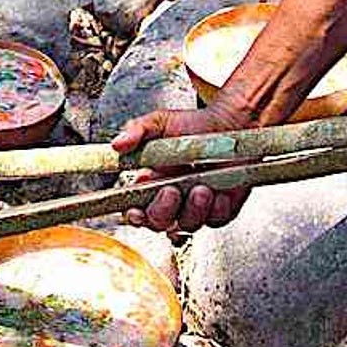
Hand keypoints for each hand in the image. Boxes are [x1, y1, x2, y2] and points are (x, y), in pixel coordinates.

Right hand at [112, 101, 252, 234]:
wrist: (229, 122)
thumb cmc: (192, 124)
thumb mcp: (158, 122)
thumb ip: (136, 131)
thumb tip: (117, 144)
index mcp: (151, 182)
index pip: (136, 210)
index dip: (134, 215)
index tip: (136, 209)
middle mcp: (172, 199)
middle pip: (159, 223)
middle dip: (163, 210)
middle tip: (170, 190)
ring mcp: (196, 206)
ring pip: (188, 224)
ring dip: (193, 209)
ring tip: (201, 187)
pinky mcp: (220, 209)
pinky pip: (216, 219)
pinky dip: (216, 209)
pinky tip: (218, 191)